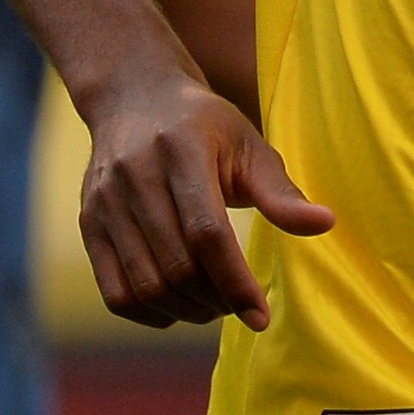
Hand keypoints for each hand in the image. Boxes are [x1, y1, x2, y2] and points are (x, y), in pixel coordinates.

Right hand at [76, 70, 333, 331]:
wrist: (135, 99)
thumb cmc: (206, 126)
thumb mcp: (249, 145)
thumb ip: (281, 191)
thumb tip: (325, 225)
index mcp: (181, 151)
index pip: (207, 233)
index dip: (235, 281)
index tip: (261, 315)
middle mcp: (135, 178)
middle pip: (176, 265)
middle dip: (215, 299)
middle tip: (240, 306)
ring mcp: (105, 204)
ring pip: (144, 285)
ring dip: (185, 311)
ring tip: (215, 306)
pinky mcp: (88, 224)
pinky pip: (114, 291)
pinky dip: (149, 312)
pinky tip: (178, 308)